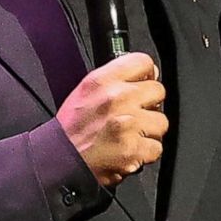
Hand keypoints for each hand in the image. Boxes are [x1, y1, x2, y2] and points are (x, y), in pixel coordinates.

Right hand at [56, 52, 167, 187]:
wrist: (59, 159)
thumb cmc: (71, 128)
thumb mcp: (86, 90)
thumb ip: (116, 79)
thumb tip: (148, 74)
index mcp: (103, 80)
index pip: (143, 62)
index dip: (147, 74)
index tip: (144, 84)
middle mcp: (117, 98)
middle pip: (158, 91)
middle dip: (149, 105)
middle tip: (135, 115)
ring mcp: (128, 124)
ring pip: (161, 122)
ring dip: (149, 131)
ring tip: (130, 135)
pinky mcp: (133, 148)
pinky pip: (156, 147)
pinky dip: (145, 153)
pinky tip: (129, 150)